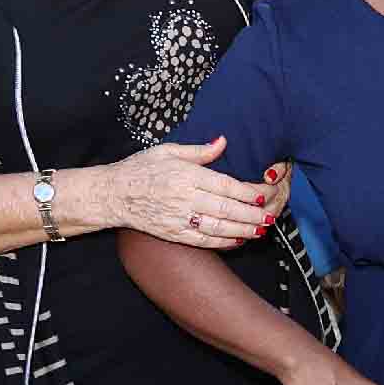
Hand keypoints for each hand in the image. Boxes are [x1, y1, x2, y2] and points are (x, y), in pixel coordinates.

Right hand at [87, 136, 277, 248]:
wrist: (112, 194)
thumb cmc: (140, 168)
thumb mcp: (167, 150)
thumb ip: (198, 150)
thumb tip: (224, 141)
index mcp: (185, 175)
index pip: (225, 185)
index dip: (248, 192)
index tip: (264, 193)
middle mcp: (184, 198)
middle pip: (227, 208)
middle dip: (252, 214)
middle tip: (271, 216)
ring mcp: (178, 218)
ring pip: (218, 227)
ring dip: (243, 230)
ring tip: (261, 229)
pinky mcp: (172, 234)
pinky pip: (202, 241)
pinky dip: (223, 243)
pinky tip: (238, 240)